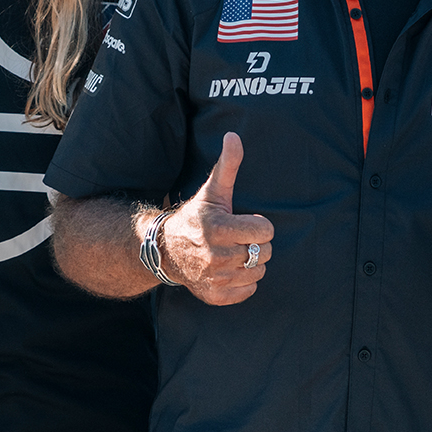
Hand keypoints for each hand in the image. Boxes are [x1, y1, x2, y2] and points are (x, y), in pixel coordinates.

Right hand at [159, 132, 273, 305]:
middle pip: (265, 252)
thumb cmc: (195, 218)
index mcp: (219, 229)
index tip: (243, 223)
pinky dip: (243, 283)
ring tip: (234, 253)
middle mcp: (217, 256)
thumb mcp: (212, 191)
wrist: (165, 250)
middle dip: (256, 244)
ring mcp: (215, 278)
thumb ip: (227, 165)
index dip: (258, 225)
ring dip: (251, 264)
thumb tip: (234, 136)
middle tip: (238, 238)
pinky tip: (229, 270)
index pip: (266, 231)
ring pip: (259, 273)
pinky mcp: (215, 295)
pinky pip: (248, 291)